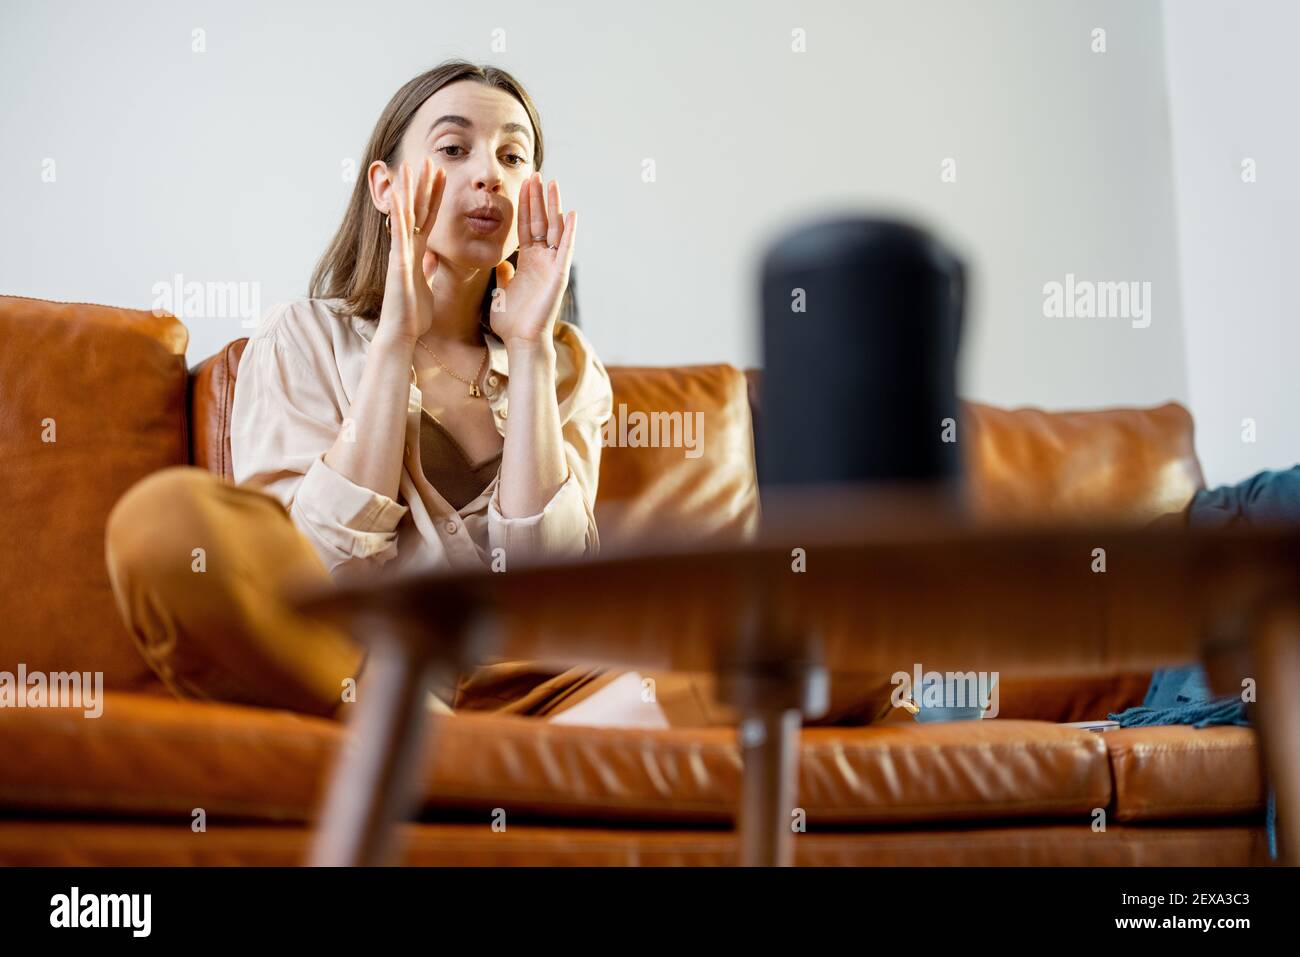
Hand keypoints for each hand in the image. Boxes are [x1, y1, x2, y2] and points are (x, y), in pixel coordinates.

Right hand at [376, 158, 444, 344]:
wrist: (401, 333)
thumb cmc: (413, 314)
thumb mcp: (426, 285)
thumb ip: (428, 268)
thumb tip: (432, 257)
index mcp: (417, 253)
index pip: (429, 219)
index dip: (435, 197)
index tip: (442, 176)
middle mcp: (407, 249)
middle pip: (418, 211)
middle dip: (424, 186)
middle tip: (431, 160)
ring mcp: (400, 254)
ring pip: (405, 217)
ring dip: (408, 192)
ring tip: (411, 168)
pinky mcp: (397, 263)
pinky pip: (399, 235)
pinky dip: (399, 216)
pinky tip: (399, 197)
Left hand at [490, 172, 576, 345]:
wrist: (521, 340)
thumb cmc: (512, 321)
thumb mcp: (502, 292)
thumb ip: (504, 275)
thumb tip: (502, 262)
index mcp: (527, 262)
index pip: (527, 227)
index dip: (526, 206)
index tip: (525, 184)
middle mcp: (542, 260)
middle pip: (541, 222)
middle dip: (538, 198)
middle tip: (537, 174)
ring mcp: (552, 266)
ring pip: (554, 230)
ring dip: (554, 207)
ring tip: (553, 184)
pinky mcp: (559, 275)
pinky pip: (565, 249)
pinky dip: (569, 232)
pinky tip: (571, 214)